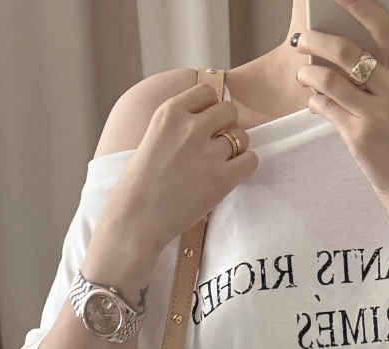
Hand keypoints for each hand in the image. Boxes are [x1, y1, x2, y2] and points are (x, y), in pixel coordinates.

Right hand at [88, 82, 257, 290]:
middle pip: (229, 110)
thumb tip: (208, 116)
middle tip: (217, 145)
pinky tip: (232, 174)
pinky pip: (251, 160)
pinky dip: (245, 166)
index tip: (207, 123)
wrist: (138, 217)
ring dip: (237, 148)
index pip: (207, 91)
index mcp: (169, 112)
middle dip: (227, 125)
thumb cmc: (142, 182)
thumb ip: (178, 123)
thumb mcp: (154, 136)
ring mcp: (208, 152)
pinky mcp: (222, 178)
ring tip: (221, 163)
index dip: (211, 107)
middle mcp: (190, 127)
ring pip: (242, 136)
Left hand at [294, 0, 388, 215]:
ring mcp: (377, 115)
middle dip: (316, 39)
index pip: (384, 28)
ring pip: (329, 79)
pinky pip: (326, 108)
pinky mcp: (359, 137)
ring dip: (308, 73)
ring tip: (303, 74)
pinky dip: (315, 102)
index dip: (359, 5)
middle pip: (347, 51)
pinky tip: (314, 103)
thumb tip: (348, 52)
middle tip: (301, 39)